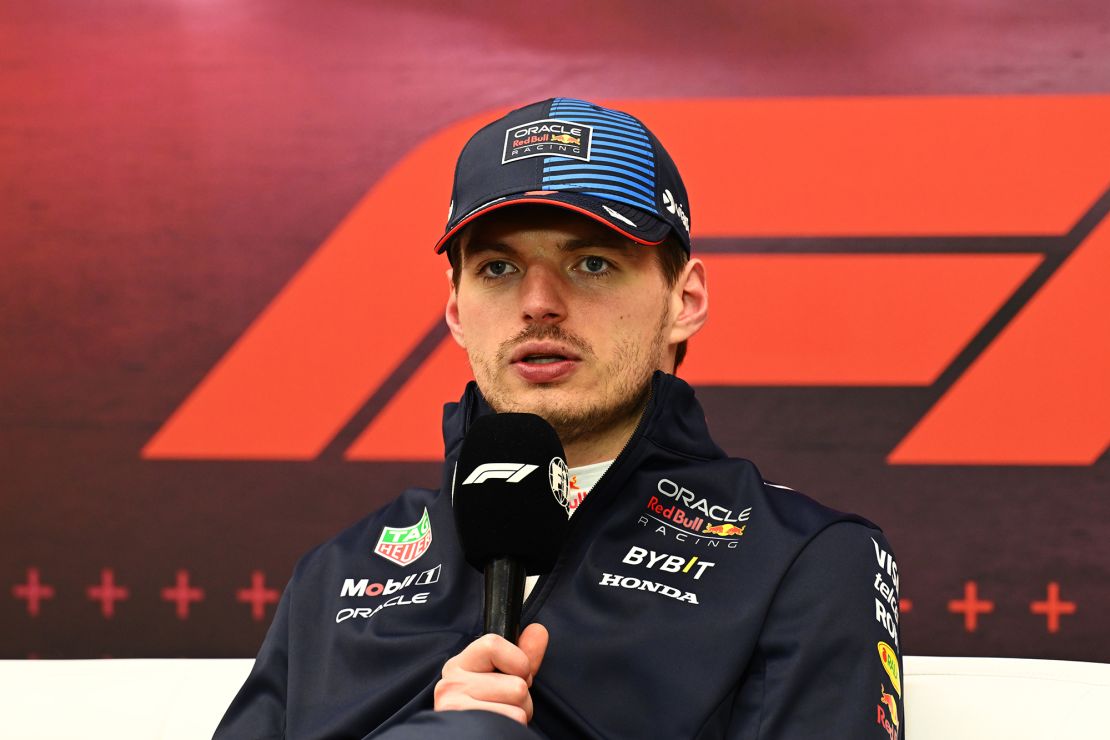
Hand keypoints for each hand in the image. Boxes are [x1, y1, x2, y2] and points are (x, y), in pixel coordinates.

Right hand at [434, 623, 548, 724]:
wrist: (471, 737)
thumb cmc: (490, 708)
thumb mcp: (505, 677)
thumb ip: (522, 654)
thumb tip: (539, 630)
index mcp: (459, 665)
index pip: (492, 644)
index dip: (518, 662)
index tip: (517, 676)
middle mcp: (451, 684)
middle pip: (516, 684)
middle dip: (523, 698)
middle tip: (505, 705)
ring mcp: (456, 707)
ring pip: (518, 704)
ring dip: (519, 715)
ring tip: (502, 718)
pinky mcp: (467, 727)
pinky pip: (514, 721)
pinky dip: (514, 728)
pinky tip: (497, 729)